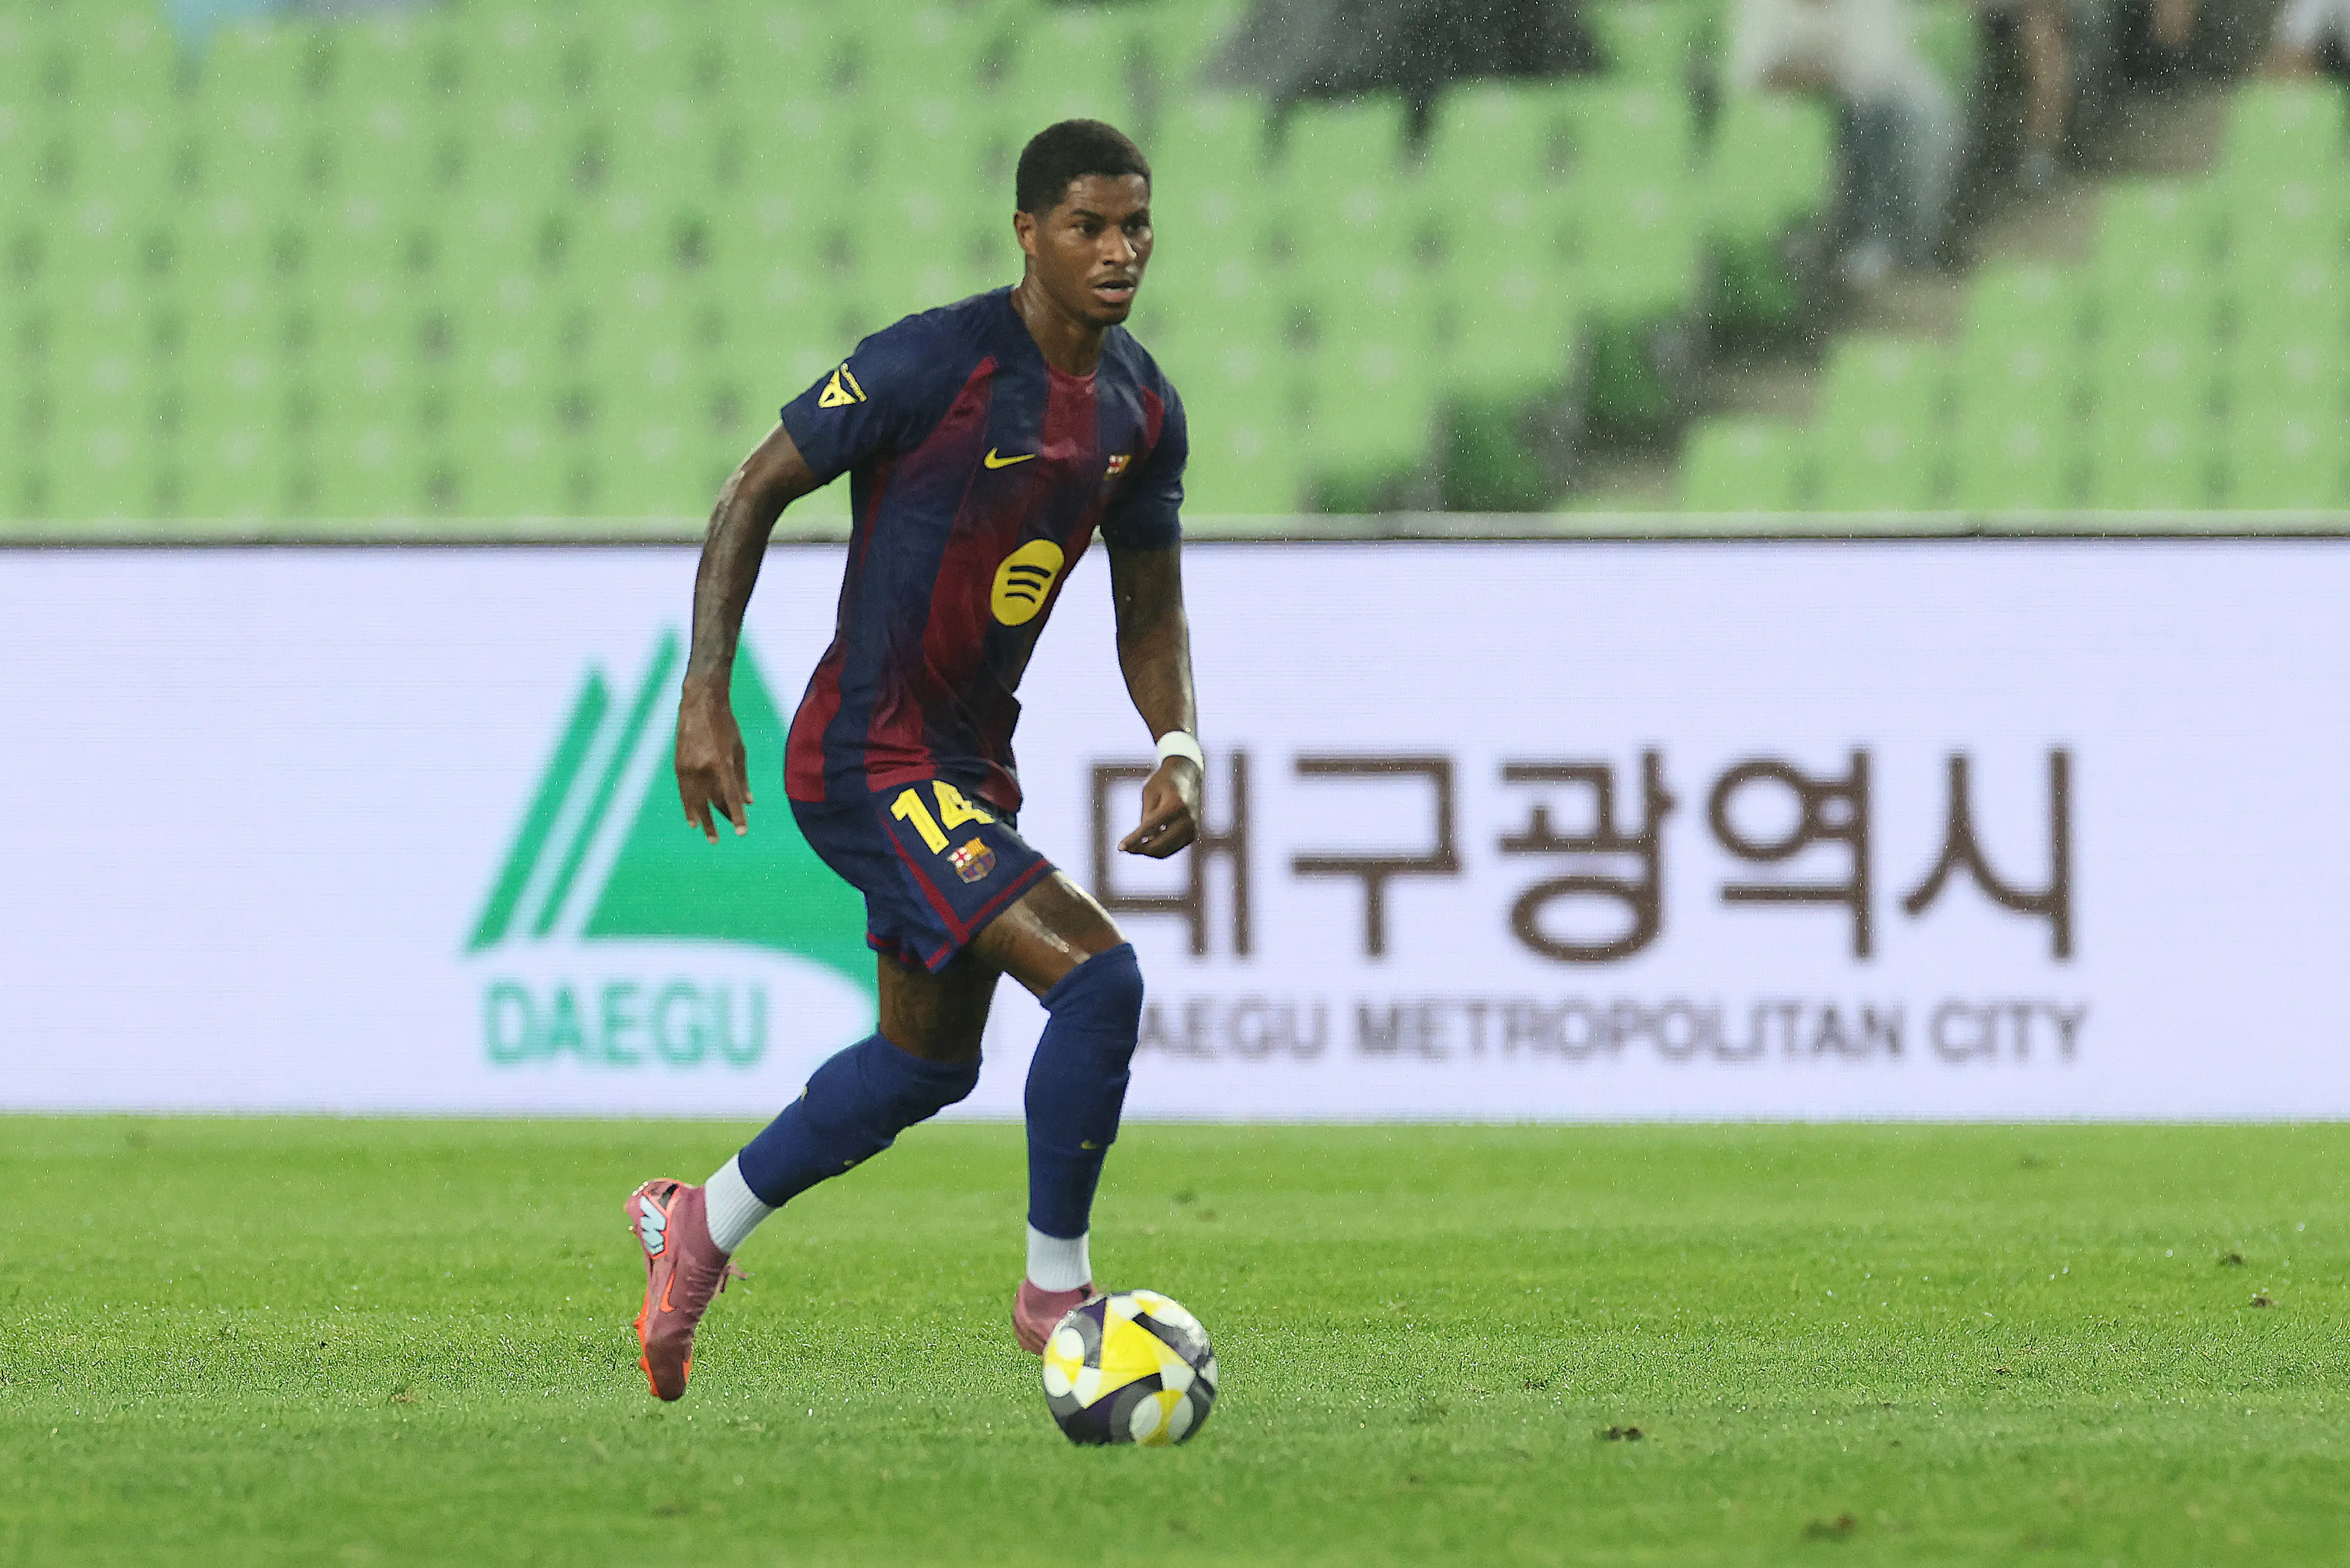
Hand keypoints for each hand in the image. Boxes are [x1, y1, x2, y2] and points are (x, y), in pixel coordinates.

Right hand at [675, 684, 751, 842]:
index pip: (730, 796)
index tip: (741, 832)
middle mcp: (703, 768)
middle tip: (719, 841)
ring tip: (708, 836)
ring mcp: (688, 767)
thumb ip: (743, 778)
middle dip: (717, 820)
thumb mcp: (740, 750)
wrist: (700, 704)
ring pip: (695, 800)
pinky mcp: (678, 765)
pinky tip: (692, 819)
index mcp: (721, 762)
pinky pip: (684, 792)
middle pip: (711, 801)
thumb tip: (749, 803)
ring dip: (702, 819)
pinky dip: (689, 806)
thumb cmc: (726, 726)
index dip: (736, 815)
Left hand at [1118, 756, 1200, 857]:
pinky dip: (1159, 849)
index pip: (1151, 827)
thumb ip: (1146, 815)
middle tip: (1126, 848)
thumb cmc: (1165, 781)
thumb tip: (1144, 839)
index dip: (1134, 839)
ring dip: (1149, 851)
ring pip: (1166, 850)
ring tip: (1134, 846)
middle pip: (1160, 844)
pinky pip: (1172, 848)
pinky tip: (1147, 843)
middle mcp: (1188, 819)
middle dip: (1140, 849)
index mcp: (1176, 804)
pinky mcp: (1193, 834)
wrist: (1188, 775)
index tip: (1120, 847)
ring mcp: (1192, 828)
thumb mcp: (1150, 792)